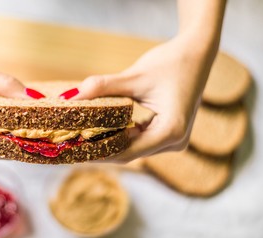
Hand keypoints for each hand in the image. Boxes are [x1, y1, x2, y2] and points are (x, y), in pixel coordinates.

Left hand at [72, 35, 215, 161]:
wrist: (197, 54)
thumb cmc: (171, 63)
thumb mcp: (135, 76)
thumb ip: (104, 86)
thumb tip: (72, 96)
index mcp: (171, 131)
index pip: (128, 152)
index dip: (99, 152)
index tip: (75, 149)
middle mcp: (175, 142)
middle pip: (129, 153)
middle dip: (101, 148)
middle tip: (72, 144)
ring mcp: (173, 140)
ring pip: (134, 148)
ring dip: (110, 142)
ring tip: (81, 137)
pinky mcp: (168, 134)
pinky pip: (140, 140)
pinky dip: (121, 135)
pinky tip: (100, 129)